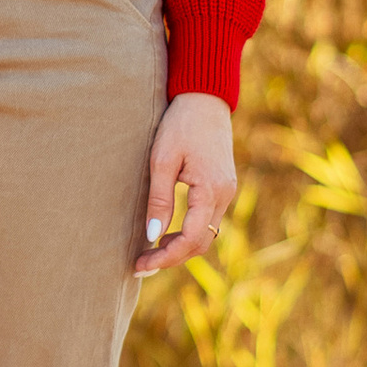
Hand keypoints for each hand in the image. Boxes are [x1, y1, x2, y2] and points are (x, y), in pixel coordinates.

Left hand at [133, 91, 237, 275]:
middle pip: (201, 243)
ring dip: (180, 247)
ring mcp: (226, 192)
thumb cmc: (180, 125)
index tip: (140, 265)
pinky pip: (207, 220)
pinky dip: (188, 232)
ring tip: (149, 254)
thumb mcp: (162, 160)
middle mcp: (225, 196)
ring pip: (206, 234)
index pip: (191, 239)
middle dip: (172, 257)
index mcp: (212, 191)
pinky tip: (166, 233)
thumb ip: (159, 198)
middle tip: (141, 266)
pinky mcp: (221, 187)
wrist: (204, 100)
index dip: (166, 256)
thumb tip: (152, 236)